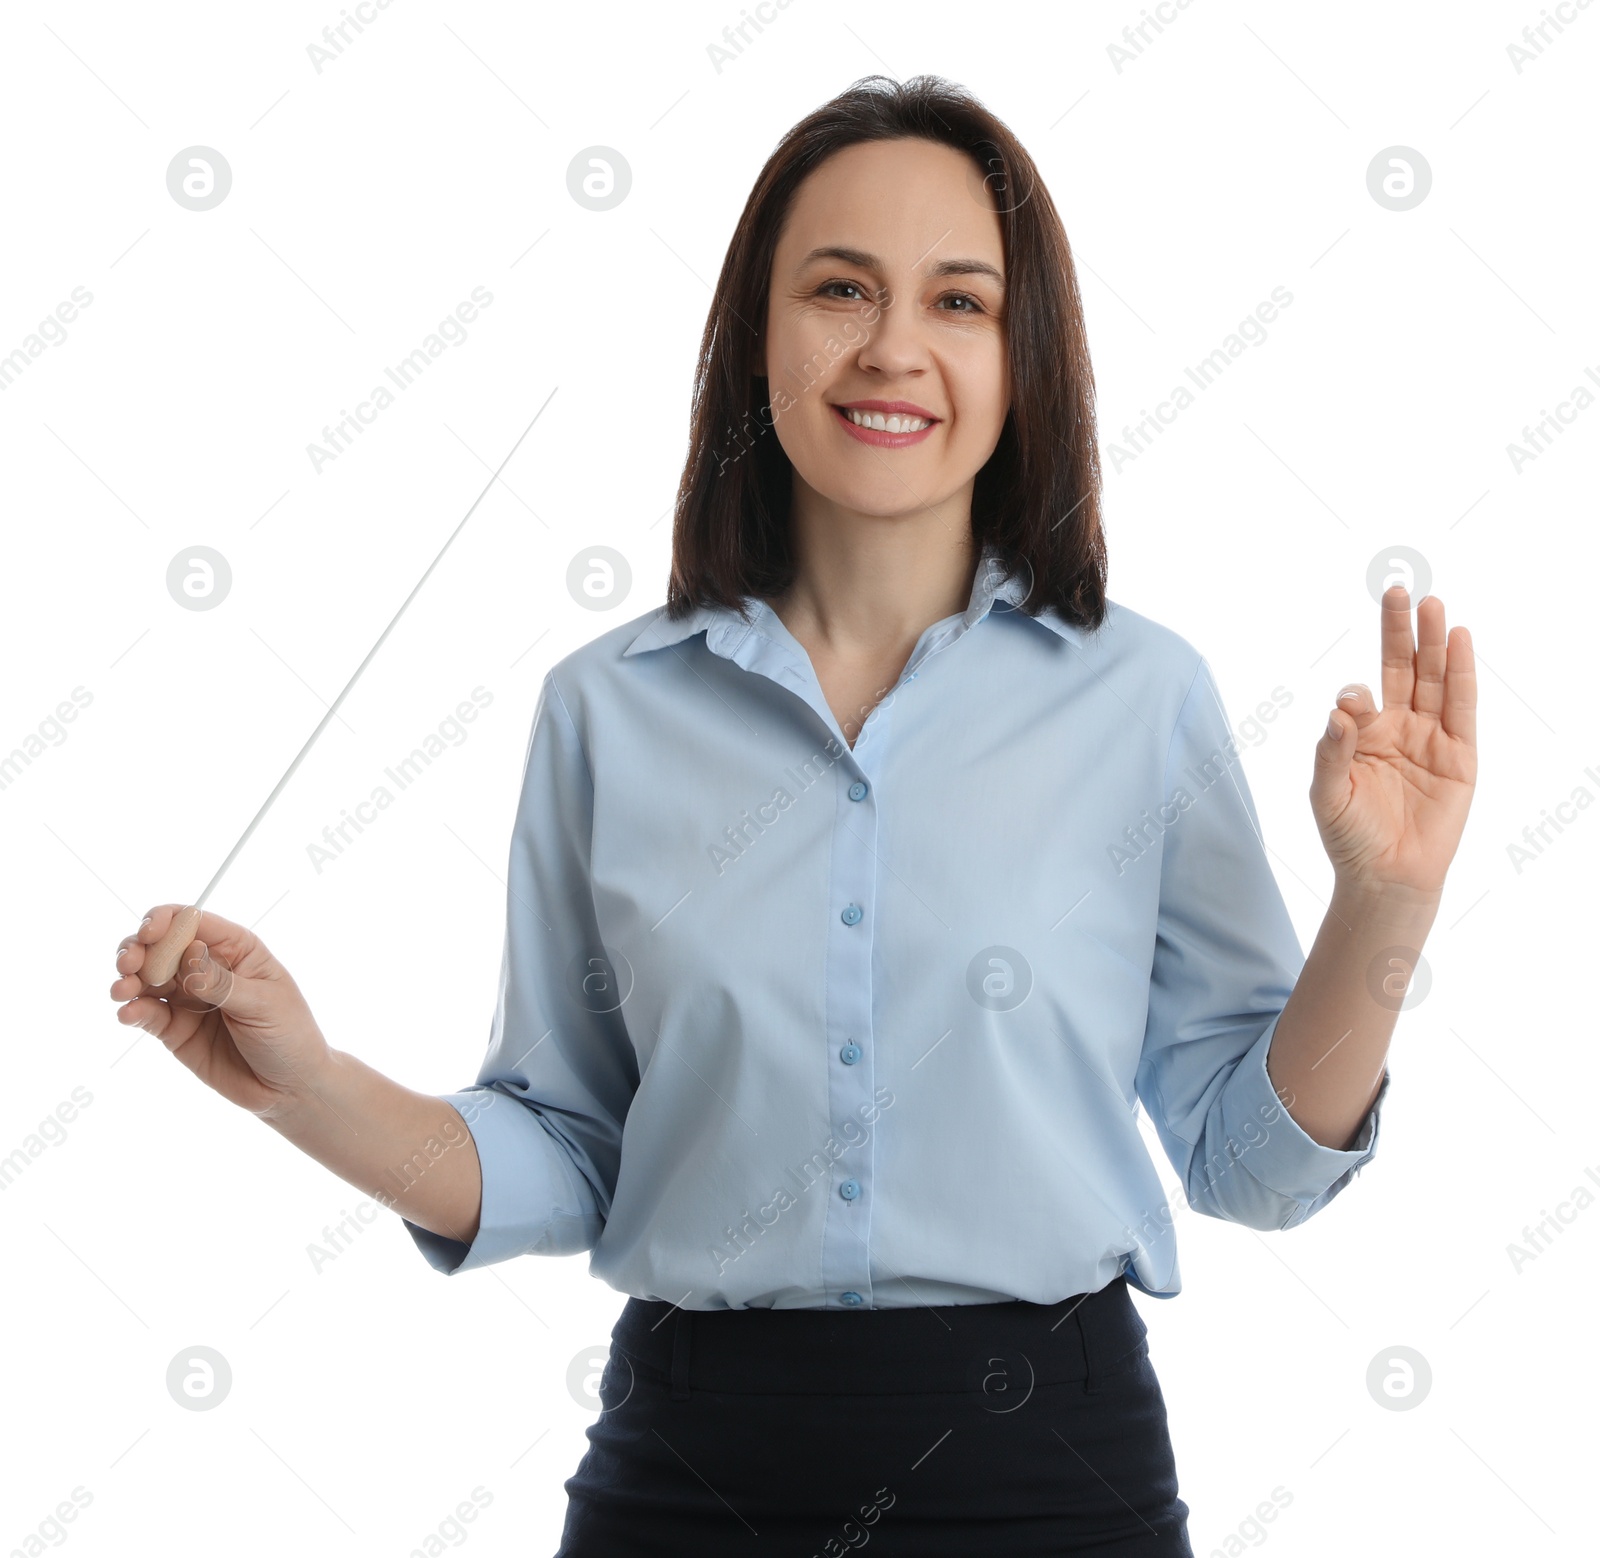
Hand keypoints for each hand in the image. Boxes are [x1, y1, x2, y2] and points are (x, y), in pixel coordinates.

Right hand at [110, 905, 331, 1119]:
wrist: (288, 1087)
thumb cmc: (289, 1035)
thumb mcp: (262, 1004)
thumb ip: (221, 982)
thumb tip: (187, 954)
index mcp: (236, 949)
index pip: (193, 921)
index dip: (165, 920)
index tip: (149, 934)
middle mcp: (206, 967)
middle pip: (160, 945)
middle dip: (138, 949)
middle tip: (128, 965)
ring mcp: (188, 998)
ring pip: (146, 977)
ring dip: (127, 979)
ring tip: (122, 991)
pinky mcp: (174, 1028)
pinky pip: (146, 1012)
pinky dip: (132, 1010)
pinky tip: (129, 1014)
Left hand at [1310, 586, 1476, 898]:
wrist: (1386, 877)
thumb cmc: (1350, 837)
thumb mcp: (1327, 795)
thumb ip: (1330, 752)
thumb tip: (1340, 710)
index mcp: (1361, 735)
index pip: (1360, 697)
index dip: (1356, 694)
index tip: (1352, 702)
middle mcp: (1396, 728)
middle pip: (1400, 669)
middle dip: (1399, 632)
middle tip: (1397, 591)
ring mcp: (1430, 738)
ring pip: (1434, 680)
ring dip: (1433, 643)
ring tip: (1432, 605)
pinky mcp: (1460, 755)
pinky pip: (1462, 708)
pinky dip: (1462, 673)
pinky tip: (1458, 639)